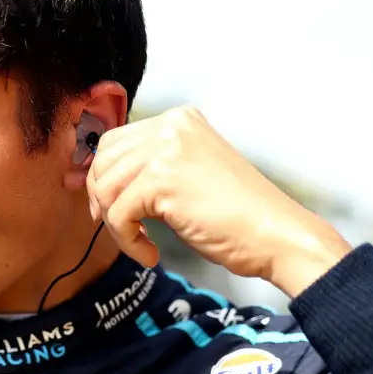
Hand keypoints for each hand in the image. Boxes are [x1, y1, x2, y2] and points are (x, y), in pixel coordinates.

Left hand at [86, 107, 351, 297]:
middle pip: (103, 161)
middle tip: (122, 229)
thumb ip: (152, 166)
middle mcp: (171, 125)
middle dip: (102, 200)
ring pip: (105, 189)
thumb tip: (95, 179)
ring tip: (142, 244)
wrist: (277, 235)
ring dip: (117, 226)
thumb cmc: (236, 216)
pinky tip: (151, 254)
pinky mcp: (162, 179)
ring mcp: (167, 149)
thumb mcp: (189, 174)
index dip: (102, 178)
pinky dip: (128, 242)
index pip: (114, 141)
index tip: (106, 208)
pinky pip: (117, 214)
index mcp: (179, 119)